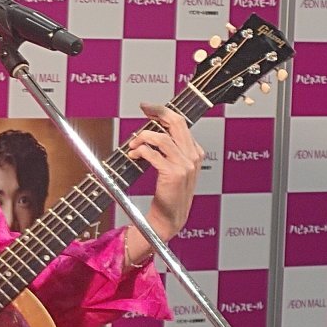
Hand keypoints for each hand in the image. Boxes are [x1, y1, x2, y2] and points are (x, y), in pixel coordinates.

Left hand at [123, 102, 204, 260]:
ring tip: (132, 145)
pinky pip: (154, 154)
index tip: (148, 108)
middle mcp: (193, 156)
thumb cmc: (167, 195)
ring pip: (162, 137)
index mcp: (194, 153)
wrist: (169, 219)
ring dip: (143, 137)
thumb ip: (167, 151)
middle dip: (158, 111)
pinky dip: (140, 151)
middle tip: (143, 107)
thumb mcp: (172, 169)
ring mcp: (186, 165)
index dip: (163, 113)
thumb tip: (149, 133)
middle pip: (177, 123)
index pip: (180, 124)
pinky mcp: (174, 173)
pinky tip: (133, 155)